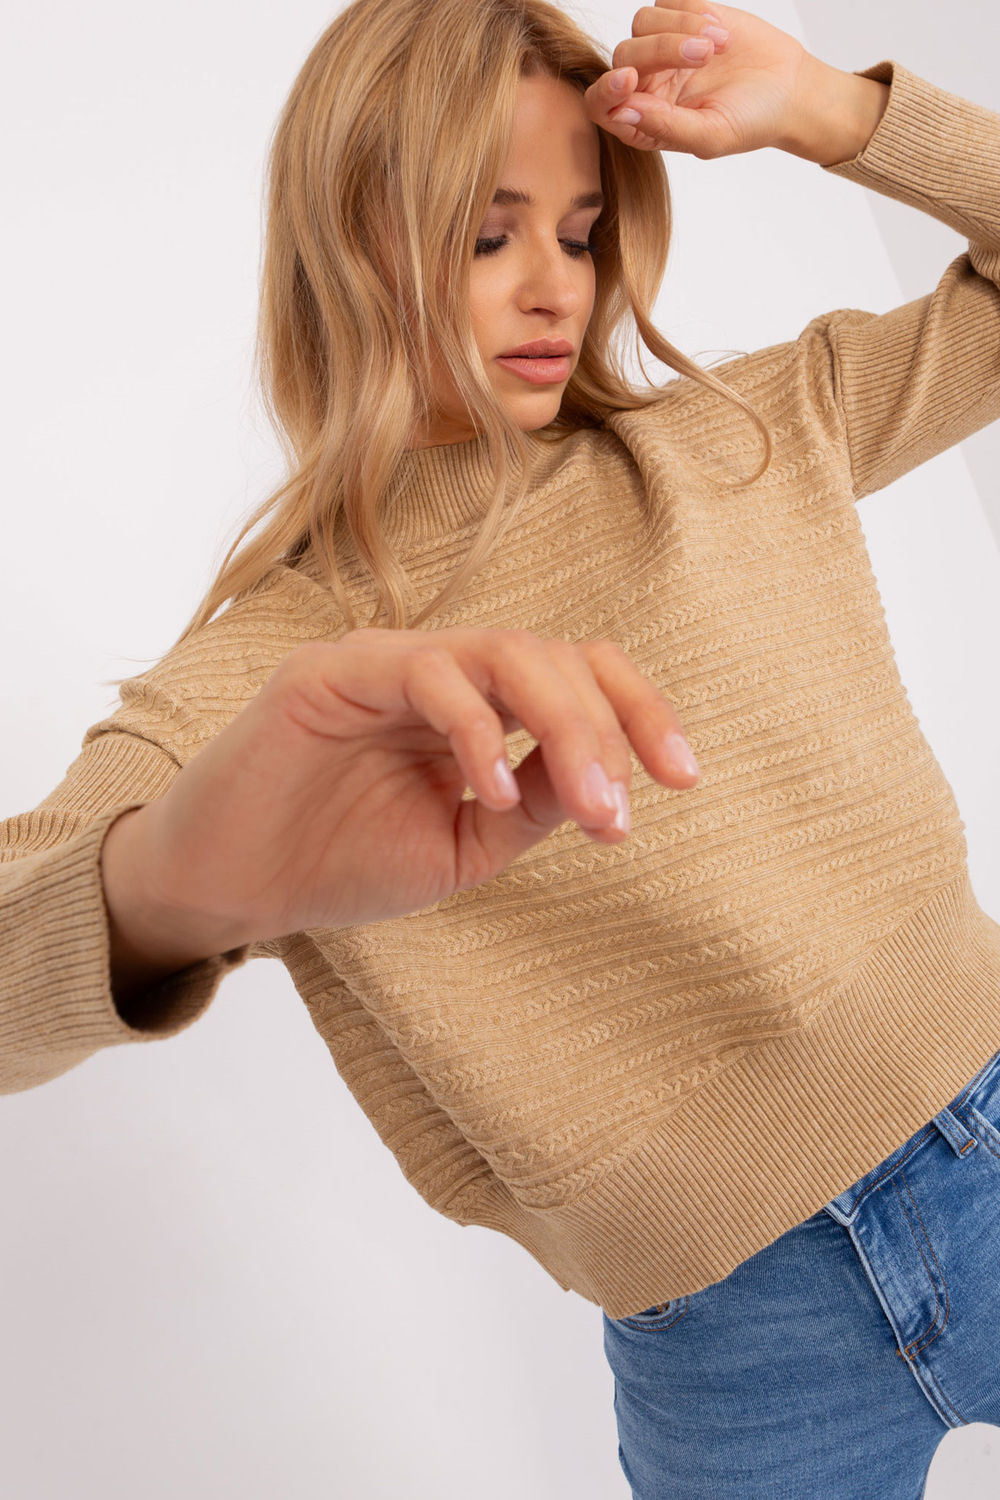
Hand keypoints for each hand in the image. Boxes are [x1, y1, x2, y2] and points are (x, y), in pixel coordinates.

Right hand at [133, 629, 699, 940]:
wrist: (234, 887)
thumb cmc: (343, 860)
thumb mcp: (465, 844)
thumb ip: (535, 803)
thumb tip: (613, 776)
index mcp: (478, 707)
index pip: (577, 674)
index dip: (640, 711)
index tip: (685, 777)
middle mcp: (441, 671)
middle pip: (556, 656)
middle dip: (610, 730)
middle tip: (621, 815)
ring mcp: (387, 662)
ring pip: (505, 652)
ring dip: (564, 726)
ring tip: (590, 808)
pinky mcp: (332, 671)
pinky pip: (426, 673)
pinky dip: (475, 728)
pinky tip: (490, 789)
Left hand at [584, 0, 814, 159]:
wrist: (789, 88)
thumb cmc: (750, 121)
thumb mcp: (710, 135)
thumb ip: (665, 127)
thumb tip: (622, 113)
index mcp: (644, 121)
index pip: (602, 105)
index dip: (607, 91)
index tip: (630, 79)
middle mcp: (647, 84)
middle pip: (624, 55)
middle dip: (662, 50)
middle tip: (705, 56)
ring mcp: (662, 48)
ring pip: (643, 22)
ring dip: (681, 28)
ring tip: (719, 46)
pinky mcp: (682, 17)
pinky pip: (668, 2)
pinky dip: (693, 10)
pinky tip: (722, 32)